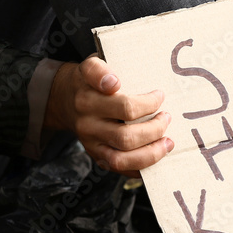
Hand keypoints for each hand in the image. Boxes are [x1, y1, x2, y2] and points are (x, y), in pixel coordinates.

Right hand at [44, 55, 173, 176]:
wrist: (64, 100)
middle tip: (166, 116)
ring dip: (151, 152)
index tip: (158, 94)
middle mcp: (87, 122)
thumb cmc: (88, 81)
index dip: (144, 103)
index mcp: (87, 97)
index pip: (118, 104)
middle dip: (154, 128)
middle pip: (125, 134)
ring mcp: (91, 142)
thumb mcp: (91, 65)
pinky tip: (155, 154)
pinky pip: (119, 167)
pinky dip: (140, 166)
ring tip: (167, 141)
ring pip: (122, 156)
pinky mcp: (95, 155)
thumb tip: (114, 83)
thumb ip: (100, 70)